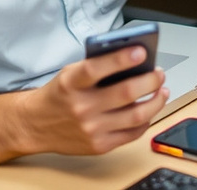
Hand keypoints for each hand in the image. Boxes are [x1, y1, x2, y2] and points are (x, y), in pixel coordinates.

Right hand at [19, 46, 168, 154]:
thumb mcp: (70, 73)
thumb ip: (97, 66)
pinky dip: (146, 120)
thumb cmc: (58, 94)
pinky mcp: (99, 145)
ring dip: (156, 101)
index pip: (98, 68)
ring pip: (137, 115)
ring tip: (161, 90)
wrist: (35, 124)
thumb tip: (133, 58)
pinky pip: (132, 133)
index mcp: (71, 83)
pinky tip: (149, 109)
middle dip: (151, 80)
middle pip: (127, 92)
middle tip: (159, 73)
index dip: (122, 58)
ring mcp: (91, 128)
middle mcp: (82, 107)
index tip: (141, 51)